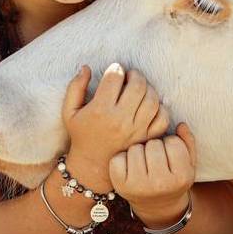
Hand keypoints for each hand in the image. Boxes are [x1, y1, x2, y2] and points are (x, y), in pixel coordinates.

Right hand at [62, 65, 168, 183]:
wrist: (93, 166)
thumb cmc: (81, 135)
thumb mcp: (70, 112)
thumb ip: (75, 87)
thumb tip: (86, 67)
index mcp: (100, 110)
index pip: (115, 77)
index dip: (116, 68)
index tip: (115, 71)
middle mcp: (120, 119)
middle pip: (138, 85)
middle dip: (135, 75)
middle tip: (130, 77)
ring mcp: (136, 130)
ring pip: (153, 99)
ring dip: (149, 89)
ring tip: (140, 89)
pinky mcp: (147, 138)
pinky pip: (163, 117)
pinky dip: (160, 108)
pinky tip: (149, 106)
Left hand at [109, 122, 196, 225]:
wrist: (157, 207)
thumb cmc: (173, 179)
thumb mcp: (188, 164)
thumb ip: (188, 143)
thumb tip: (180, 125)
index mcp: (181, 178)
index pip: (173, 142)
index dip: (171, 144)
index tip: (170, 155)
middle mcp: (161, 184)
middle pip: (153, 144)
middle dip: (155, 147)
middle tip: (155, 160)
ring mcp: (139, 186)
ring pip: (135, 148)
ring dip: (139, 152)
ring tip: (144, 164)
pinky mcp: (120, 186)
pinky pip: (118, 158)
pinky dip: (122, 160)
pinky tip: (130, 169)